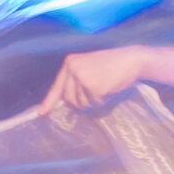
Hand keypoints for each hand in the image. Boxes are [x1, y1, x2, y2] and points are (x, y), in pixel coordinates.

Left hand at [35, 49, 153, 117]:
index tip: (41, 113)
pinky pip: (92, 103)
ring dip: (92, 100)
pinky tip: (108, 87)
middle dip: (80, 101)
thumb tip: (64, 102)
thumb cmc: (111, 64)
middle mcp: (73, 69)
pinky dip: (101, 100)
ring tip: (103, 85)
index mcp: (70, 62)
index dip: (49, 101)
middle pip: (68, 98)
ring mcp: (82, 78)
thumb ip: (74, 80)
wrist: (131, 59)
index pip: (57, 86)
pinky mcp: (93, 87)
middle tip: (95, 90)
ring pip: (80, 103)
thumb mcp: (88, 66)